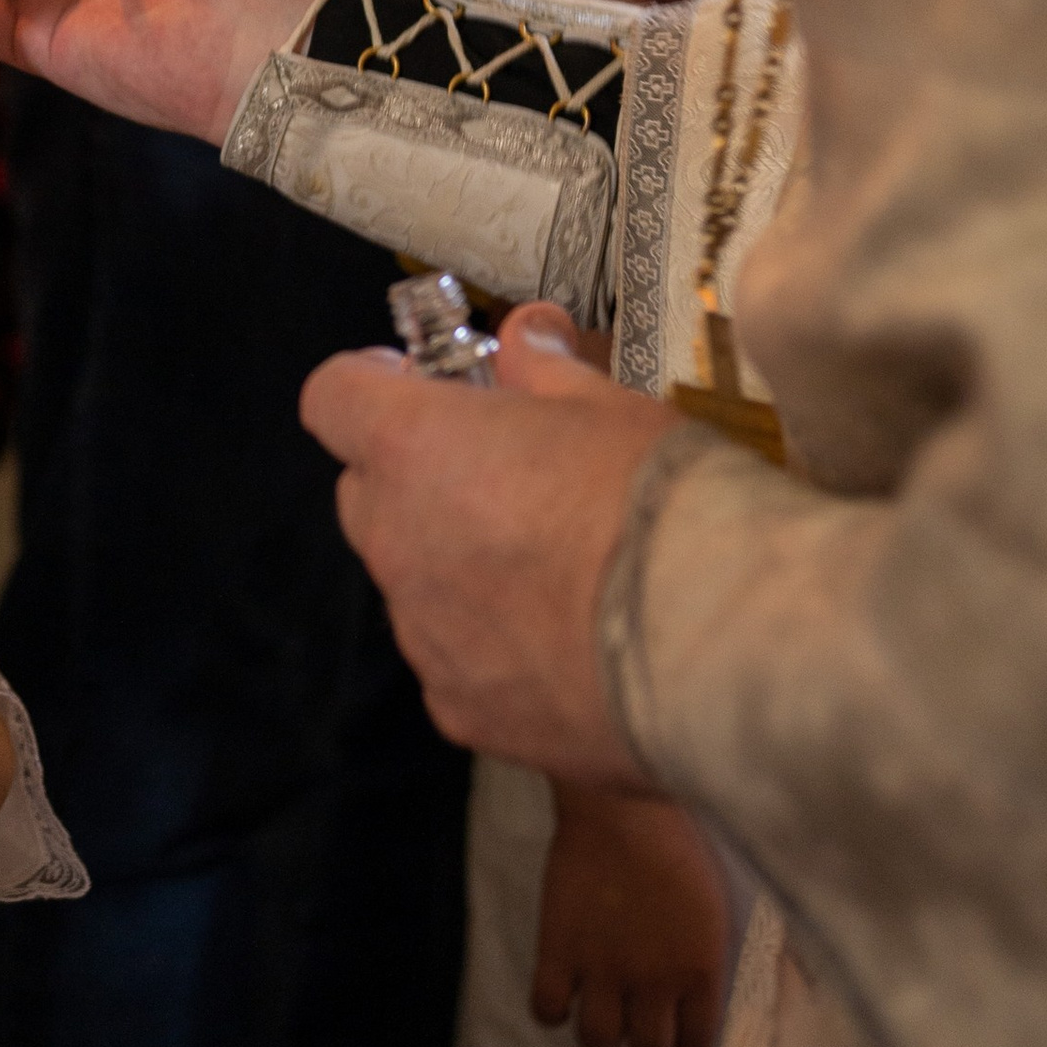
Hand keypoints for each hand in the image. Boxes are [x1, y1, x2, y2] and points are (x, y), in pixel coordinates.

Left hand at [300, 304, 680, 784]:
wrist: (713, 648)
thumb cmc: (657, 501)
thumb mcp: (611, 408)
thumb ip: (547, 372)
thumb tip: (527, 336)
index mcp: (414, 448)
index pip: (333, 397)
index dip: (368, 385)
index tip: (414, 384)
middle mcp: (396, 541)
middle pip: (367, 495)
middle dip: (415, 478)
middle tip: (501, 475)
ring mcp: (422, 635)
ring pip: (411, 583)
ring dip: (453, 566)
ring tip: (553, 571)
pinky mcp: (461, 710)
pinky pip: (453, 663)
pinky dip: (490, 648)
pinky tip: (567, 643)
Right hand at [531, 779, 729, 1046]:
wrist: (622, 806)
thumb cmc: (678, 844)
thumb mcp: (715, 908)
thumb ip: (709, 958)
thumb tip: (703, 994)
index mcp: (699, 971)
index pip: (694, 1043)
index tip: (677, 1040)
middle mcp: (653, 982)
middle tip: (638, 1025)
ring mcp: (601, 969)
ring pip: (597, 1042)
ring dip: (601, 1035)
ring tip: (600, 1012)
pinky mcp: (557, 950)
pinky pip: (546, 1009)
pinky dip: (551, 1008)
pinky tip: (561, 989)